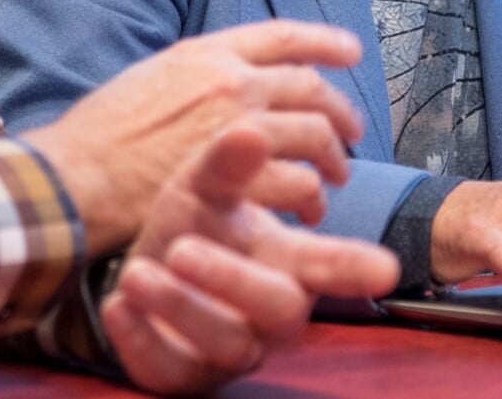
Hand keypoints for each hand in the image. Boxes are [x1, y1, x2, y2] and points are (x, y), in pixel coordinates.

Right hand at [23, 20, 365, 253]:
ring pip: (313, 137)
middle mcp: (231, 83)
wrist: (77, 176)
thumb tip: (220, 81)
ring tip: (332, 183)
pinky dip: (308, 197)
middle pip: (311, 90)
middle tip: (350, 136)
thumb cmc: (100, 134)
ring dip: (331, 161)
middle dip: (340, 114)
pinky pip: (296, 182)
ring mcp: (238, 130)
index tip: (352, 51)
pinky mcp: (240, 177)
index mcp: (207, 54)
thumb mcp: (148, 77)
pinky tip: (305, 213)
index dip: (324, 41)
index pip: (282, 36)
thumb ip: (194, 75)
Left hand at [104, 121, 399, 394]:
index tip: (384, 268)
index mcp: (286, 263)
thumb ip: (227, 163)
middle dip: (232, 278)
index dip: (353, 268)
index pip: (328, 264)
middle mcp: (269, 312)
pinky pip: (171, 369)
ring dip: (180, 306)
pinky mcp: (184, 376)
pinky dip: (142, 338)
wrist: (142, 274)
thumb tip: (251, 128)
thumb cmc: (195, 228)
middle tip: (182, 248)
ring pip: (225, 342)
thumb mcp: (204, 189)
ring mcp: (230, 350)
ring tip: (140, 271)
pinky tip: (118, 306)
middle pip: (279, 307)